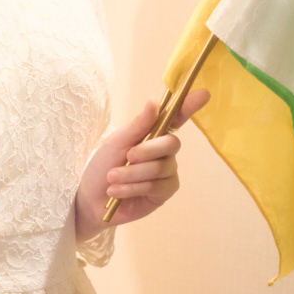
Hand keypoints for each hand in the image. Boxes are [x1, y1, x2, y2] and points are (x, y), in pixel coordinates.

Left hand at [74, 89, 209, 240]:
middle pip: (171, 143)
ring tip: (112, 178)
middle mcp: (164, 151)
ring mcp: (167, 172)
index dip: (189, 105)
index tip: (203, 93)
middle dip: (146, 151)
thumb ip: (138, 125)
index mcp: (152, 134)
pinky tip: (118, 192)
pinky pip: (157, 186)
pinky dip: (133, 188)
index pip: (175, 118)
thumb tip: (155, 100)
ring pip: (160, 167)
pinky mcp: (164, 193)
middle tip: (126, 157)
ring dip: (131, 173)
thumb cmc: (102, 166)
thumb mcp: (116, 142)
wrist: (90, 199)